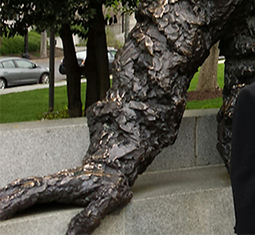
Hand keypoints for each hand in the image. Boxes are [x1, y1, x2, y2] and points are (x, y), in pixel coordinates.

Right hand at [0, 164, 131, 234]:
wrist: (116, 164)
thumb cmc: (112, 182)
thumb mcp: (108, 199)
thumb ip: (91, 217)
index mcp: (61, 186)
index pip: (30, 195)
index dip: (12, 204)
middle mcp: (52, 182)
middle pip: (20, 190)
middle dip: (3, 201)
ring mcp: (51, 182)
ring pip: (22, 187)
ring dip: (6, 196)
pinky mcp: (52, 185)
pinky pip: (28, 187)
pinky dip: (13, 192)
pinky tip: (7, 198)